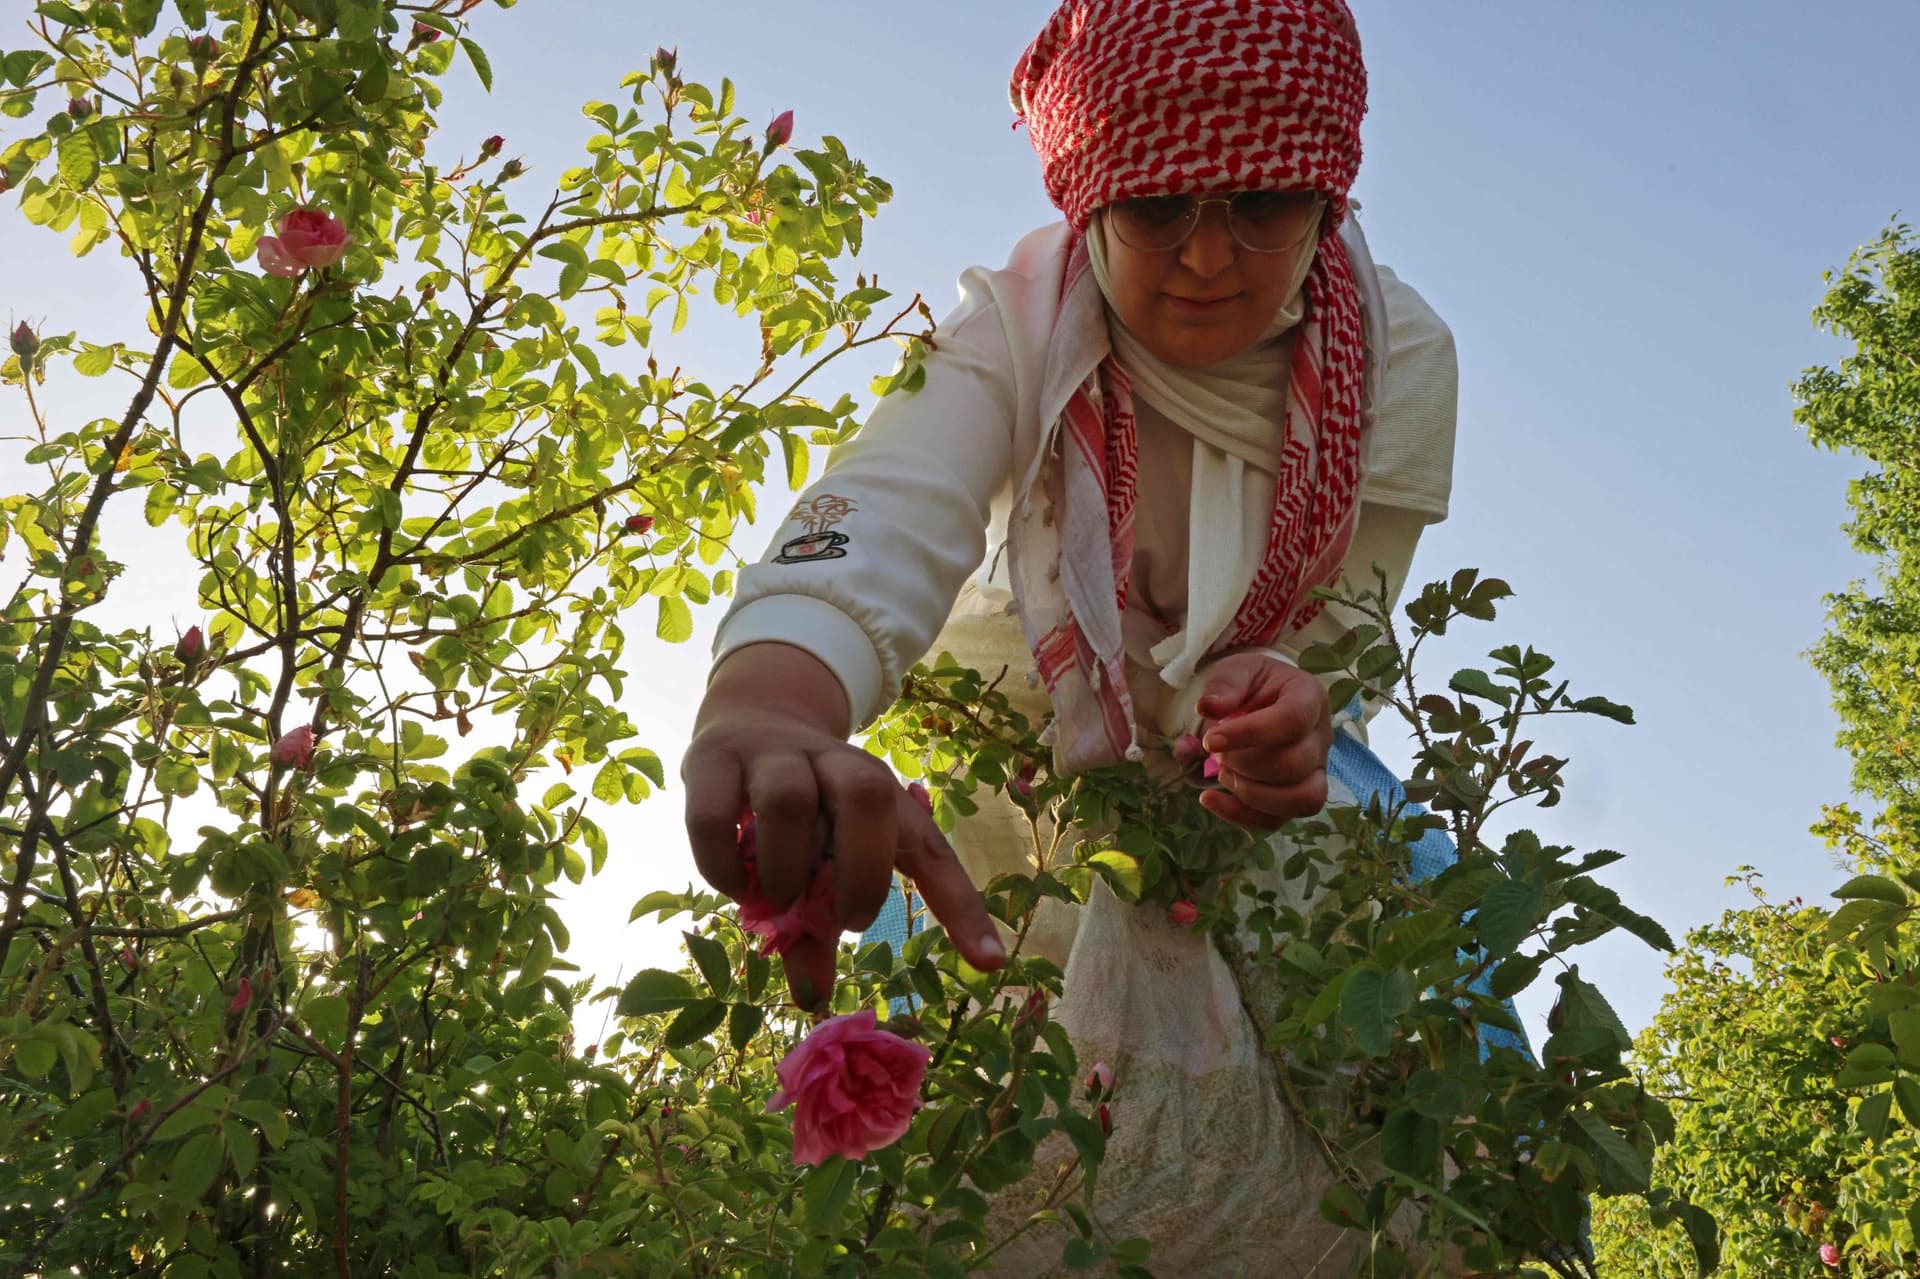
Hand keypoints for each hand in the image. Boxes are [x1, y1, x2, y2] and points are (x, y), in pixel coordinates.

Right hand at [683, 643, 1004, 1009]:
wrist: (750, 718)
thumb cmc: (803, 807)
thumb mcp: (823, 857)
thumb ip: (818, 926)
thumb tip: (812, 999)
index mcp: (880, 794)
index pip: (932, 850)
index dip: (962, 908)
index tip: (989, 964)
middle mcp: (835, 764)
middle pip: (867, 795)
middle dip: (860, 871)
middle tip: (842, 920)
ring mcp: (774, 756)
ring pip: (788, 800)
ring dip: (785, 867)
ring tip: (778, 903)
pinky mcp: (714, 761)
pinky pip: (716, 815)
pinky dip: (723, 864)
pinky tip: (732, 886)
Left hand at [1192, 651, 1332, 829]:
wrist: (1264, 700)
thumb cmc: (1253, 684)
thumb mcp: (1237, 670)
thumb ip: (1224, 685)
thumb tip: (1208, 708)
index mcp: (1309, 698)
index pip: (1292, 720)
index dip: (1251, 734)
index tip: (1211, 740)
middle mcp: (1320, 738)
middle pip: (1295, 765)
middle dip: (1245, 764)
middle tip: (1216, 752)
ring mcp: (1315, 771)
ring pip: (1302, 800)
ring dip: (1252, 794)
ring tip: (1222, 774)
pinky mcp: (1297, 796)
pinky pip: (1279, 820)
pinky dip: (1241, 815)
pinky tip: (1210, 798)